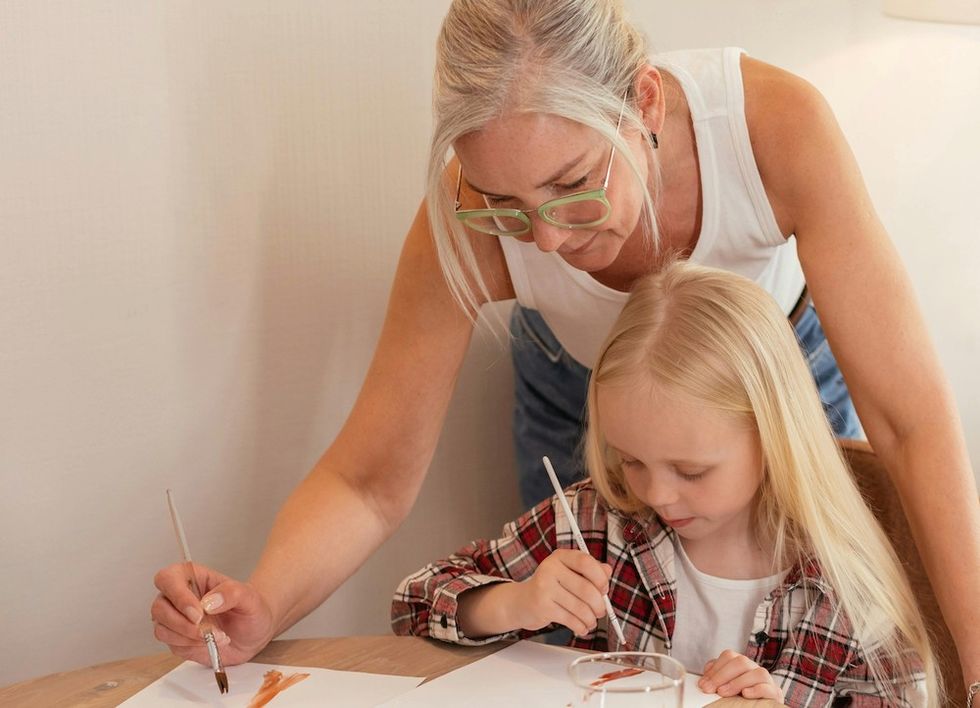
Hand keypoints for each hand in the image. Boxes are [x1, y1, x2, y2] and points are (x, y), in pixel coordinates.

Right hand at [151, 563, 275, 665]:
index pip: (168, 578)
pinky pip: (172, 645)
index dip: (177, 595)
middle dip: (182, 623)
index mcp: (192, 577)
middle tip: (207, 630)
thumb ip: (231, 593)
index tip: (198, 612)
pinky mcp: (177, 639)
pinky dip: (192, 647)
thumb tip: (209, 602)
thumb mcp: (249, 597)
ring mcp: (175, 619)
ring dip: (189, 637)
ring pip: (161, 629)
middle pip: (159, 607)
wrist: (254, 632)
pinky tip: (211, 643)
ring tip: (218, 636)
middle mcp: (178, 597)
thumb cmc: (250, 608)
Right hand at [511, 549, 612, 636]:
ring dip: (591, 619)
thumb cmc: (550, 587)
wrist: (521, 602)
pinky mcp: (543, 606)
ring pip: (581, 607)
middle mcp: (551, 568)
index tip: (604, 589)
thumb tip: (607, 570)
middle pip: (586, 589)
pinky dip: (581, 627)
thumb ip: (589, 570)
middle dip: (599, 605)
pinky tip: (581, 627)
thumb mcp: (568, 573)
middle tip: (601, 611)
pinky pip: (571, 620)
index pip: (585, 562)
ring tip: (591, 621)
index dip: (600, 577)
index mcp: (560, 557)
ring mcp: (545, 587)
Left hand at [698, 649, 783, 701]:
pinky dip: (756, 690)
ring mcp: (767, 680)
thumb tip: (704, 679)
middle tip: (709, 689)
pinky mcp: (775, 693)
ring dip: (738, 682)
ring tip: (723, 692)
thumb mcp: (725, 685)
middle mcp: (755, 668)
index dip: (715, 668)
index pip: (729, 656)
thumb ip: (717, 678)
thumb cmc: (738, 696)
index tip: (703, 684)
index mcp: (742, 664)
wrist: (757, 705)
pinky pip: (768, 688)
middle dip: (722, 675)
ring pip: (758, 672)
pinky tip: (745, 694)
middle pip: (741, 662)